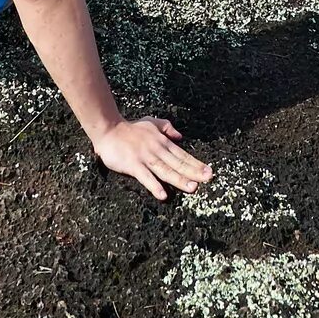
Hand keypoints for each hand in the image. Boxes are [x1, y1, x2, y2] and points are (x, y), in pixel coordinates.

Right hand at [92, 116, 211, 199]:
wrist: (108, 129)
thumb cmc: (130, 128)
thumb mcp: (151, 122)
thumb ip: (166, 127)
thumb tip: (180, 136)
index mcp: (163, 142)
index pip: (183, 155)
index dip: (196, 164)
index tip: (209, 172)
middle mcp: (157, 150)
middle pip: (178, 163)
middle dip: (194, 172)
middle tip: (209, 179)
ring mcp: (145, 158)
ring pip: (165, 171)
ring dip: (179, 179)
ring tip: (192, 187)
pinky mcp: (133, 165)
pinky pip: (145, 177)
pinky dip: (154, 186)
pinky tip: (163, 195)